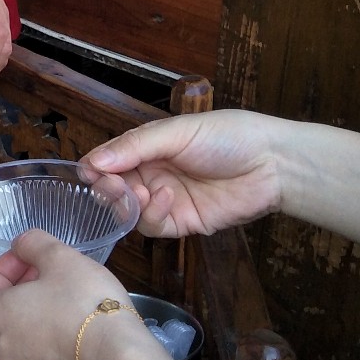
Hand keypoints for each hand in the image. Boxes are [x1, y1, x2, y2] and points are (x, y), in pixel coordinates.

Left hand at [0, 228, 143, 359]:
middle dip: (18, 288)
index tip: (26, 258)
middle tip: (46, 273)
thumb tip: (22, 246)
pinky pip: (39, 353)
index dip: (1, 267)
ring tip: (64, 296)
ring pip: (18, 334)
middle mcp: (0, 349)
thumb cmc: (84, 305)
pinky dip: (48, 335)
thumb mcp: (60, 257)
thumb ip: (33, 244)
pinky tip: (76, 323)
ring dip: (33, 312)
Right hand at [80, 109, 284, 238]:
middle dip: (108, 188)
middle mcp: (153, 174)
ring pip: (130, 211)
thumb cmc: (227, 136)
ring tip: (140, 192)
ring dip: (129, 203)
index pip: (111, 160)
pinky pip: (154, 227)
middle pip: (115, 188)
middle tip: (110, 186)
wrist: (272, 164)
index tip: (87, 173)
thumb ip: (135, 146)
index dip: (96, 167)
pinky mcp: (183, 223)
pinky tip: (165, 198)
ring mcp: (167, 201)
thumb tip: (92, 161)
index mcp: (149, 148)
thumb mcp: (177, 132)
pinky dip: (152, 214)